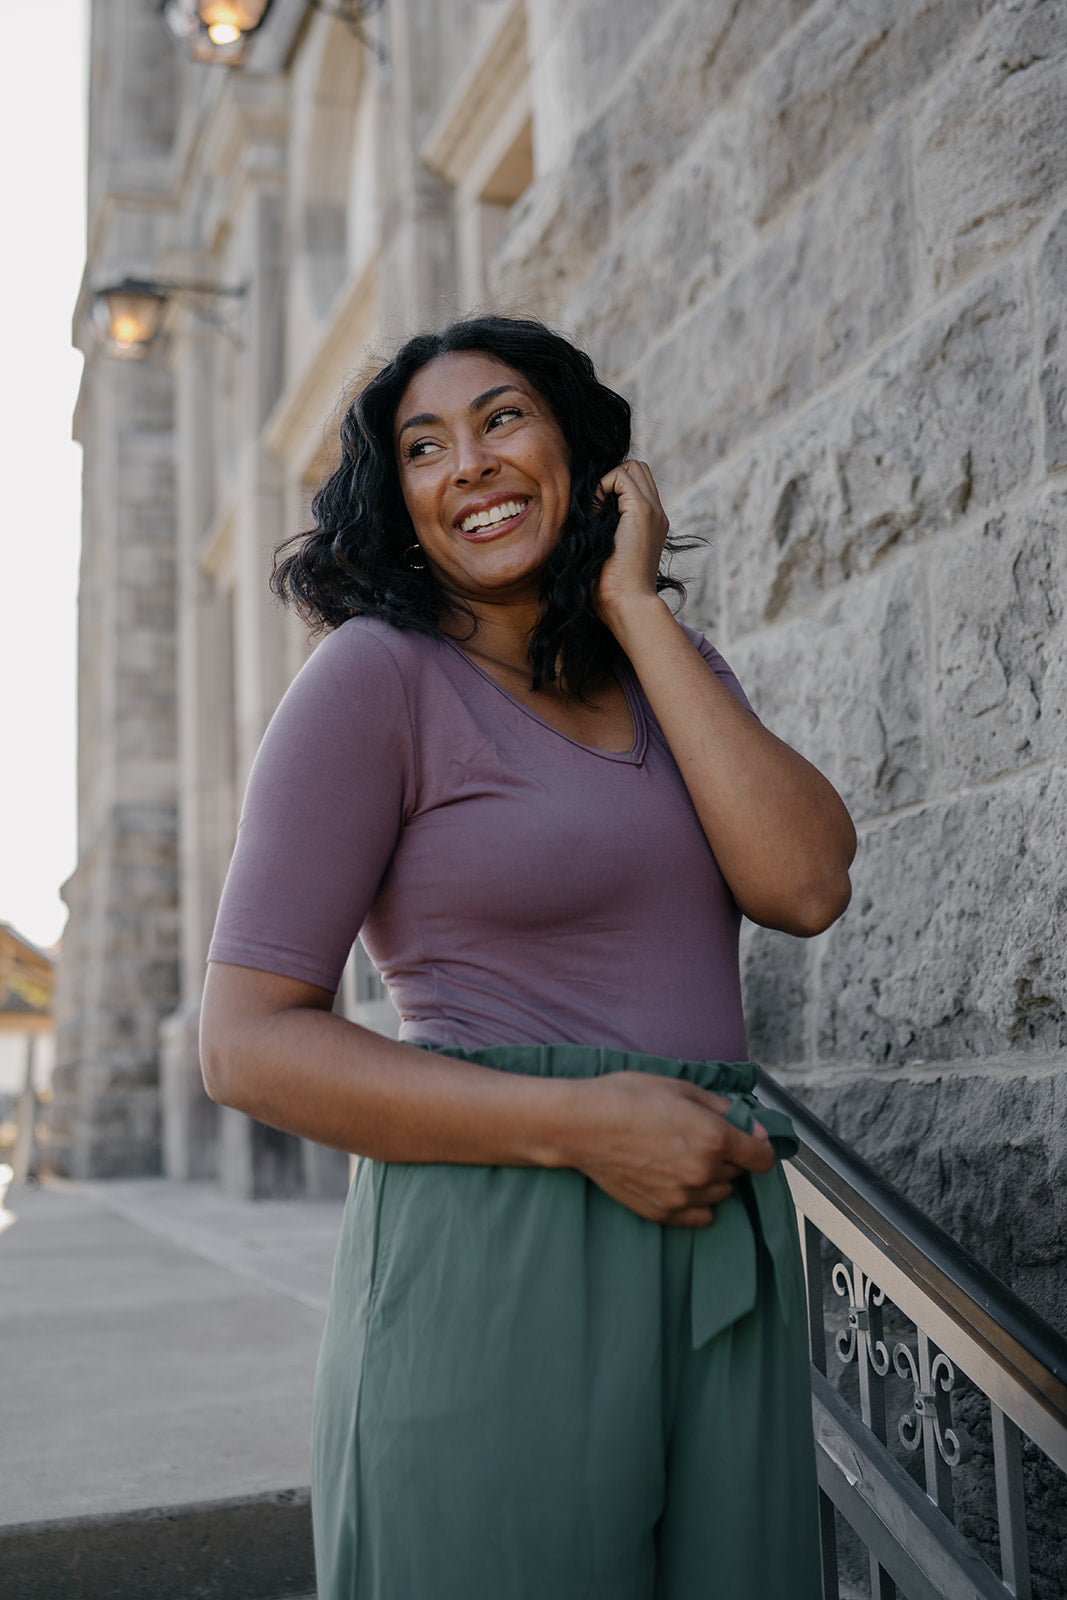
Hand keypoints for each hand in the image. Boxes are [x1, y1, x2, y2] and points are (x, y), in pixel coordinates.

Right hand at [566, 1071, 775, 1226]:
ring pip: (720, 1194)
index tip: (750, 1140)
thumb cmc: (627, 1098)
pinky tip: (678, 1180)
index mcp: (714, 1138)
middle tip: (699, 1138)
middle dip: (729, 1156)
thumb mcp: (681, 1088)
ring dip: (713, 1178)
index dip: (759, 1146)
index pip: (763, 1158)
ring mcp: (683, 1197)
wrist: (582, 1125)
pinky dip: (698, 1201)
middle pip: (739, 1173)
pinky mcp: (663, 1213)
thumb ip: (725, 1109)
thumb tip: (755, 1128)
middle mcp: (704, 1172)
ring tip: (683, 1157)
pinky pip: (701, 1216)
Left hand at [594, 459, 669, 627]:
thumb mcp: (606, 551)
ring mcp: (653, 510)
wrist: (629, 604)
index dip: (614, 487)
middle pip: (638, 468)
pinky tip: (596, 513)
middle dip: (613, 478)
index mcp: (651, 522)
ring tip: (597, 510)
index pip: (637, 483)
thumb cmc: (612, 589)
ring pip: (632, 466)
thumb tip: (582, 512)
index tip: (597, 511)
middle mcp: (657, 513)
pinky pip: (620, 476)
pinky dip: (602, 486)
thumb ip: (602, 528)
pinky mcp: (642, 511)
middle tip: (597, 506)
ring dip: (609, 481)